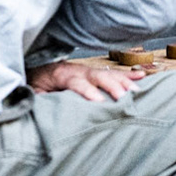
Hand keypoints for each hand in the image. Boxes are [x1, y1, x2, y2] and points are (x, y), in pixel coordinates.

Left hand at [27, 60, 142, 100]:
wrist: (37, 67)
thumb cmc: (36, 82)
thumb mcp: (33, 91)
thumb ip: (39, 99)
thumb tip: (40, 108)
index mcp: (62, 75)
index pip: (77, 83)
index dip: (87, 91)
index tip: (98, 102)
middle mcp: (78, 70)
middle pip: (98, 76)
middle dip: (112, 86)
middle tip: (124, 98)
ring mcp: (89, 70)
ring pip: (108, 74)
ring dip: (124, 82)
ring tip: (137, 92)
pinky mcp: (95, 73)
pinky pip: (114, 73)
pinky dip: (128, 75)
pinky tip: (141, 76)